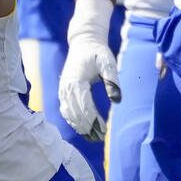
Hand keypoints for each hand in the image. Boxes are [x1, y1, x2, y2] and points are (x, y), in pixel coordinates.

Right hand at [60, 0, 119, 139]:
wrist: (83, 42)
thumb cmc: (98, 52)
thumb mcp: (108, 62)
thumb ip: (112, 81)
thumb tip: (117, 101)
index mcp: (76, 82)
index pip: (84, 107)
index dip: (94, 121)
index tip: (104, 131)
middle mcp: (66, 88)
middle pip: (76, 114)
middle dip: (89, 128)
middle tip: (101, 138)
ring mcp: (63, 90)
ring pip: (69, 114)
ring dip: (81, 127)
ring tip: (93, 137)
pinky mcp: (63, 91)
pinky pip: (66, 110)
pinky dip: (73, 121)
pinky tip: (83, 129)